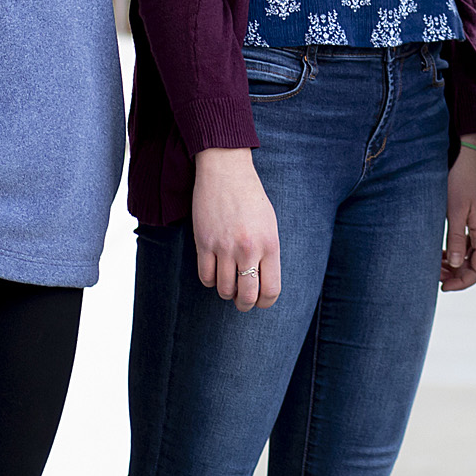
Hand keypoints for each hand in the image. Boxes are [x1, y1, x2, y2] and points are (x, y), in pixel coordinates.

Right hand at [192, 146, 279, 310]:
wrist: (226, 171)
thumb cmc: (251, 198)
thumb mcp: (269, 225)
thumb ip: (268, 253)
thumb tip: (262, 282)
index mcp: (270, 245)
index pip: (271, 290)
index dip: (265, 302)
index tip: (261, 301)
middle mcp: (249, 249)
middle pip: (247, 296)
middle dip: (245, 304)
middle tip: (242, 301)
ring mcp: (225, 247)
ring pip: (224, 290)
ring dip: (226, 292)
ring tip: (229, 282)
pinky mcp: (204, 243)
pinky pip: (205, 277)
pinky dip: (210, 280)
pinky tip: (214, 271)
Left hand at [441, 145, 475, 290]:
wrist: (469, 152)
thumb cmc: (461, 178)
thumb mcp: (454, 210)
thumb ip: (457, 240)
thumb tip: (456, 266)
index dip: (462, 283)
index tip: (443, 287)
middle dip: (458, 275)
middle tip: (435, 275)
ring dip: (459, 263)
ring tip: (437, 264)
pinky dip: (462, 251)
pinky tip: (445, 250)